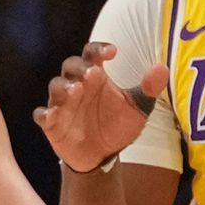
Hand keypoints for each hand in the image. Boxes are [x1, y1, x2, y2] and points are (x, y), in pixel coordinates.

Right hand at [36, 42, 163, 174]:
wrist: (102, 155)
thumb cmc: (117, 125)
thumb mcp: (138, 108)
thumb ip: (149, 89)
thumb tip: (162, 68)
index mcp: (97, 77)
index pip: (92, 54)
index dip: (99, 49)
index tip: (112, 52)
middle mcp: (78, 85)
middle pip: (70, 65)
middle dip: (80, 67)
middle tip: (93, 73)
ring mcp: (63, 104)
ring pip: (55, 86)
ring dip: (63, 86)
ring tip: (76, 90)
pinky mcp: (52, 123)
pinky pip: (42, 115)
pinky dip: (45, 114)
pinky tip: (52, 116)